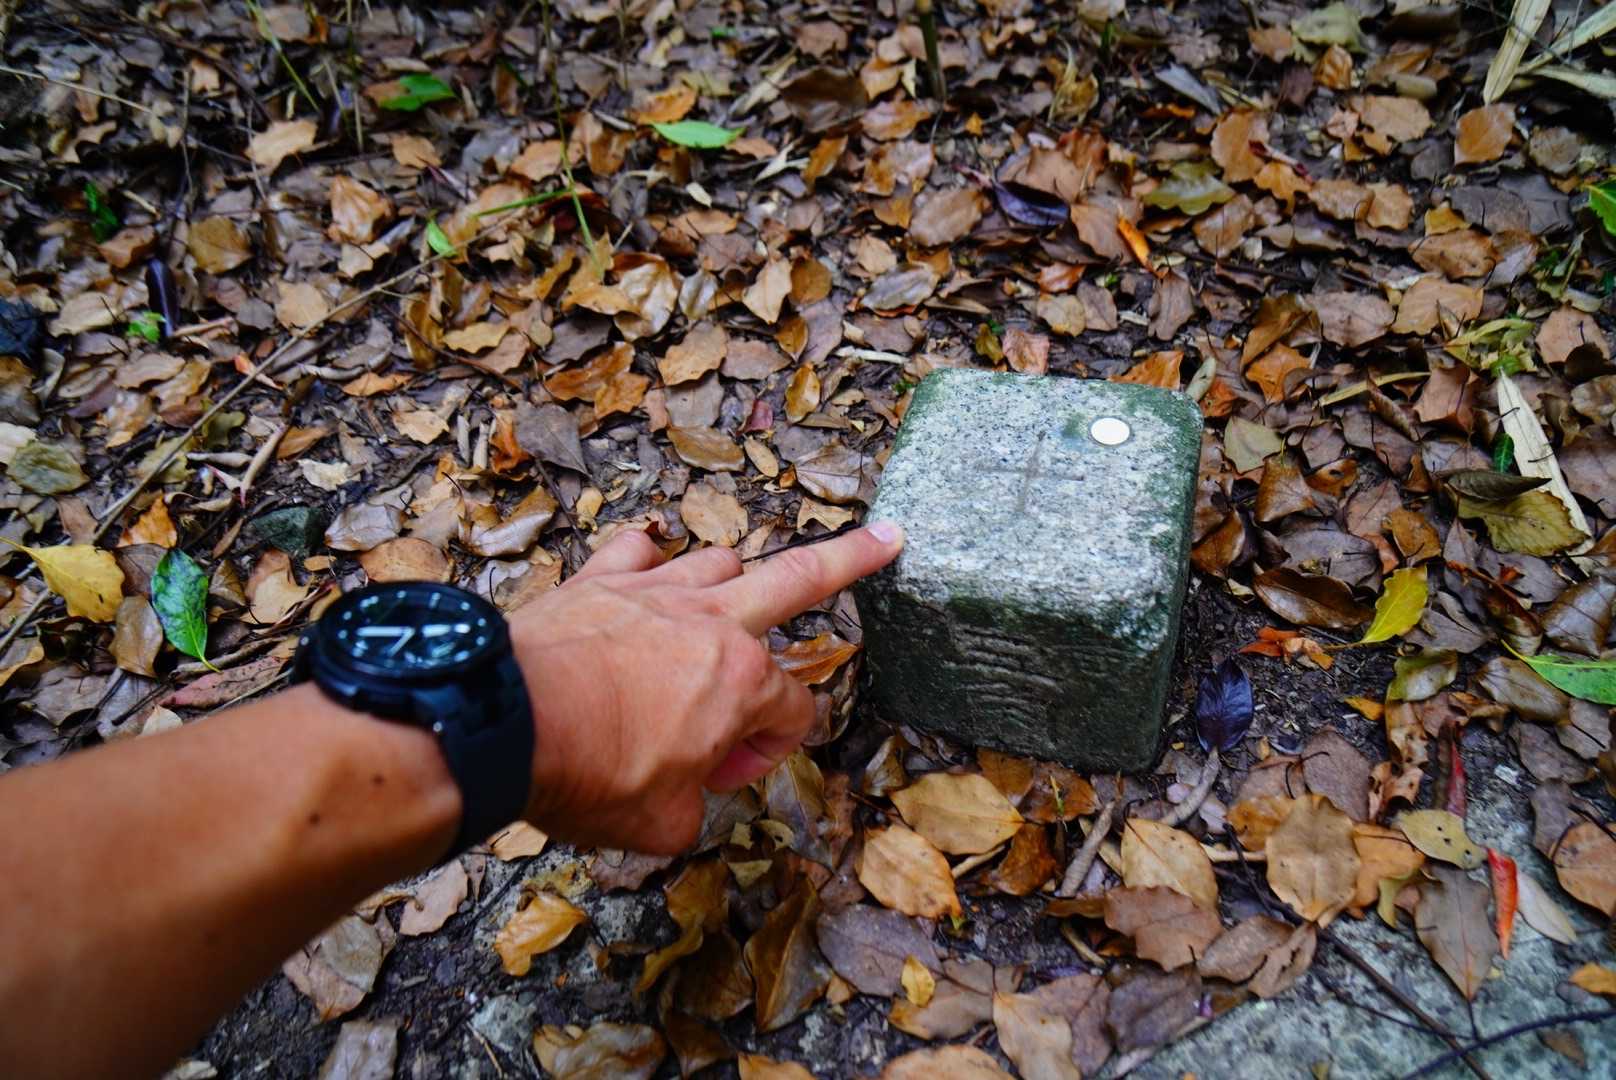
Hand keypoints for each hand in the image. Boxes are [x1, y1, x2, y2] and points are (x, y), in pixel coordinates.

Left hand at [505, 523, 902, 853]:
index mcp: (743, 683)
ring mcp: (656, 591)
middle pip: (801, 579)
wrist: (503, 723)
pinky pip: (638, 549)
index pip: (792, 713)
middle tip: (886, 538)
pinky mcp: (601, 577)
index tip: (723, 775)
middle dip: (853, 558)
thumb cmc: (590, 775)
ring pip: (720, 561)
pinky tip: (640, 578)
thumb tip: (685, 792)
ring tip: (720, 611)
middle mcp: (713, 623)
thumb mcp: (660, 825)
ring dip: (730, 585)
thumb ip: (692, 804)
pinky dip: (645, 562)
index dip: (766, 752)